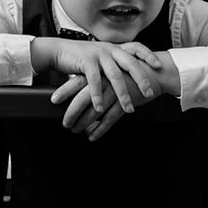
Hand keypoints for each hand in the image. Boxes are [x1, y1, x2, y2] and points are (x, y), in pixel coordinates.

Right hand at [32, 37, 161, 114]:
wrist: (59, 51)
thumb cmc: (82, 58)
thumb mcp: (102, 58)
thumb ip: (114, 64)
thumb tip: (130, 75)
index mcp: (115, 48)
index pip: (136, 48)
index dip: (148, 55)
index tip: (159, 65)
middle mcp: (109, 49)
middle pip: (130, 63)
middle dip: (142, 79)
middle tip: (150, 93)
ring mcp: (98, 54)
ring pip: (115, 75)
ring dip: (123, 94)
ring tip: (129, 108)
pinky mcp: (86, 61)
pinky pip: (95, 80)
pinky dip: (98, 95)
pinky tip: (99, 107)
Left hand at [49, 59, 169, 141]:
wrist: (155, 74)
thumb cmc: (130, 73)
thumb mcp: (112, 71)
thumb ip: (97, 78)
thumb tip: (78, 85)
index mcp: (100, 72)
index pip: (77, 81)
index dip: (64, 91)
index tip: (52, 100)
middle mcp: (105, 82)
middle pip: (83, 99)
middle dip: (72, 112)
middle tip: (64, 123)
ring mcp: (116, 93)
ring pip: (96, 111)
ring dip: (84, 123)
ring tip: (76, 131)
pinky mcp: (126, 104)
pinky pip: (110, 119)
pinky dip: (100, 129)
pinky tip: (92, 136)